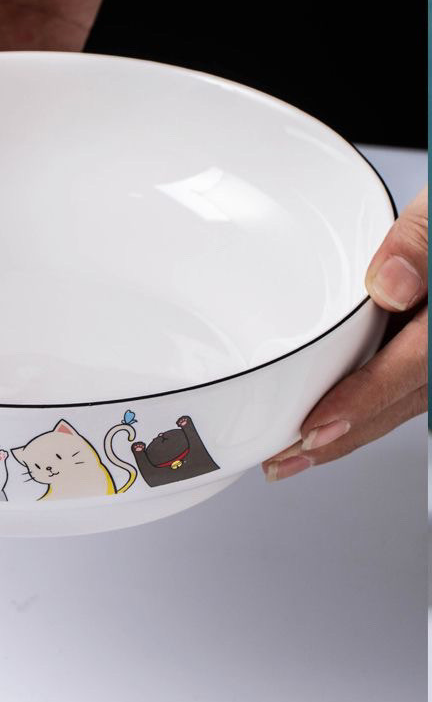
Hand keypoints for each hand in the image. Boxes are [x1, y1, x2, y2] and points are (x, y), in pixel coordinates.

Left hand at [263, 188, 426, 481]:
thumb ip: (419, 241)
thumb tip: (389, 285)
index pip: (412, 366)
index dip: (360, 402)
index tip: (314, 430)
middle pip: (399, 403)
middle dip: (340, 438)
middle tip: (283, 460)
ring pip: (398, 404)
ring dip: (347, 433)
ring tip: (292, 455)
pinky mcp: (423, 347)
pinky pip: (397, 387)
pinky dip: (360, 409)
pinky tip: (328, 422)